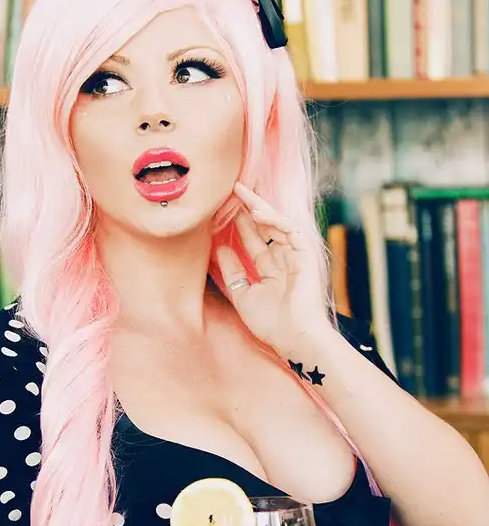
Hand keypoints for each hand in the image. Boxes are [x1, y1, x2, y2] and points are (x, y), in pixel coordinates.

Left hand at [216, 182, 329, 354]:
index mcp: (270, 269)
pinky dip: (275, 219)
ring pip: (277, 223)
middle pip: (265, 227)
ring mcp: (296, 255)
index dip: (239, 224)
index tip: (222, 208)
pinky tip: (257, 213)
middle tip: (232, 188)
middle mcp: (283, 259)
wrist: (293, 337)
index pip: (253, 240)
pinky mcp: (306, 254)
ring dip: (259, 207)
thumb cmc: (270, 323)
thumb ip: (232, 271)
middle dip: (249, 207)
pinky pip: (291, 230)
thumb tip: (219, 248)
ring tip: (240, 193)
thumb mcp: (243, 293)